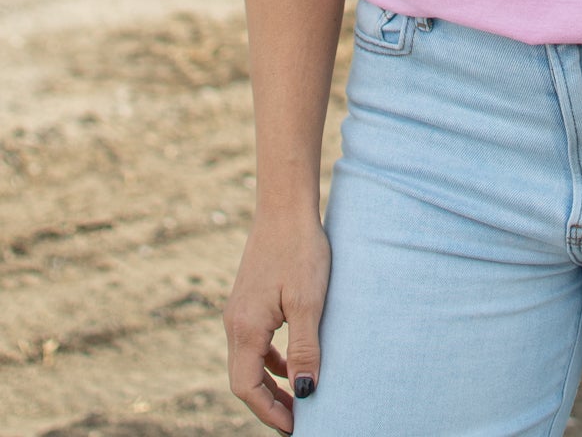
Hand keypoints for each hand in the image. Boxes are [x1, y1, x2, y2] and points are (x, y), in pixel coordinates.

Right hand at [224, 213, 330, 432]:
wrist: (285, 206)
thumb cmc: (300, 250)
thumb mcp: (308, 302)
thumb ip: (305, 349)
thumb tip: (306, 393)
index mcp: (244, 328)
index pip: (246, 388)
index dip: (269, 412)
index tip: (295, 427)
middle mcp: (234, 323)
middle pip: (243, 379)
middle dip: (268, 402)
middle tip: (297, 419)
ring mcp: (239, 310)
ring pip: (248, 361)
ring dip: (270, 383)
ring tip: (298, 396)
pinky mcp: (249, 299)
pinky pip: (254, 342)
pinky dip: (271, 360)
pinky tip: (292, 361)